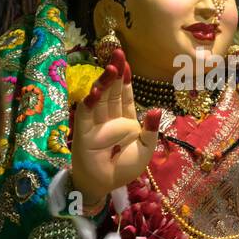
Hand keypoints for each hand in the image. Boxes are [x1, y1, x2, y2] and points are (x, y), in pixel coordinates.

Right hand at [70, 47, 161, 207]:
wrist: (107, 185)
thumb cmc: (124, 168)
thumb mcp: (145, 149)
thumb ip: (150, 130)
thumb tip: (155, 109)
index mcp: (125, 120)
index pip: (124, 95)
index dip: (125, 79)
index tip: (126, 62)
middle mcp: (109, 118)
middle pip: (111, 91)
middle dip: (115, 72)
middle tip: (117, 53)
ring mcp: (96, 123)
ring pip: (99, 98)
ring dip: (104, 82)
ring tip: (111, 67)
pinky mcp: (84, 132)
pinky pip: (86, 114)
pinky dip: (90, 102)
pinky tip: (95, 91)